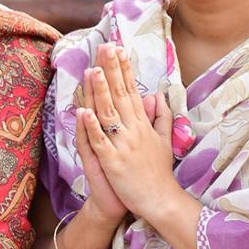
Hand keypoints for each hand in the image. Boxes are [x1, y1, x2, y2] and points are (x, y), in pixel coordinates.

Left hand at [79, 43, 175, 223]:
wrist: (161, 201)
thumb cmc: (159, 173)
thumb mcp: (164, 140)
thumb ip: (161, 117)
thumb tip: (158, 95)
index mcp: (143, 125)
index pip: (132, 91)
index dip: (124, 70)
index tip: (119, 49)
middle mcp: (134, 131)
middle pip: (120, 96)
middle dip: (112, 70)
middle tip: (105, 47)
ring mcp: (123, 146)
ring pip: (109, 114)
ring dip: (100, 92)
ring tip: (93, 69)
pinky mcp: (113, 163)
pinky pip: (100, 142)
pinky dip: (92, 127)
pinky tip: (84, 111)